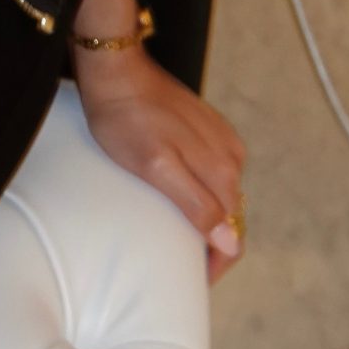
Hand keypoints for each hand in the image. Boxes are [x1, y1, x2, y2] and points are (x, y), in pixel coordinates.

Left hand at [74, 45, 246, 282]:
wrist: (115, 67)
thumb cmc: (126, 119)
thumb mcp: (155, 167)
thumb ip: (196, 203)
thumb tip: (231, 240)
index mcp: (222, 169)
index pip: (234, 235)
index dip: (218, 263)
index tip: (197, 281)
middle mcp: (231, 155)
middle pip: (232, 216)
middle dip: (215, 243)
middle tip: (186, 264)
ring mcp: (221, 139)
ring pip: (224, 194)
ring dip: (211, 217)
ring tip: (184, 235)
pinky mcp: (207, 128)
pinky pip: (214, 172)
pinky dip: (204, 192)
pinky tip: (184, 196)